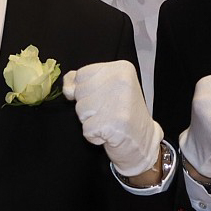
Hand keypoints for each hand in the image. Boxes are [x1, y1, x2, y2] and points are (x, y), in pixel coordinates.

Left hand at [62, 60, 162, 177]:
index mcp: (121, 68)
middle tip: (109, 112)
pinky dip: (94, 136)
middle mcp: (121, 81)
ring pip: (80, 110)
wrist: (143, 141)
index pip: (81, 74)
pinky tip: (110, 134)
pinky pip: (86, 129)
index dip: (86, 91)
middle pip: (79, 92)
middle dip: (88, 107)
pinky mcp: (114, 124)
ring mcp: (119, 102)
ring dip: (90, 121)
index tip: (105, 99)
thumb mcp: (106, 88)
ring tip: (109, 122)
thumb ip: (83, 82)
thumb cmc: (123, 114)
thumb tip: (67, 86)